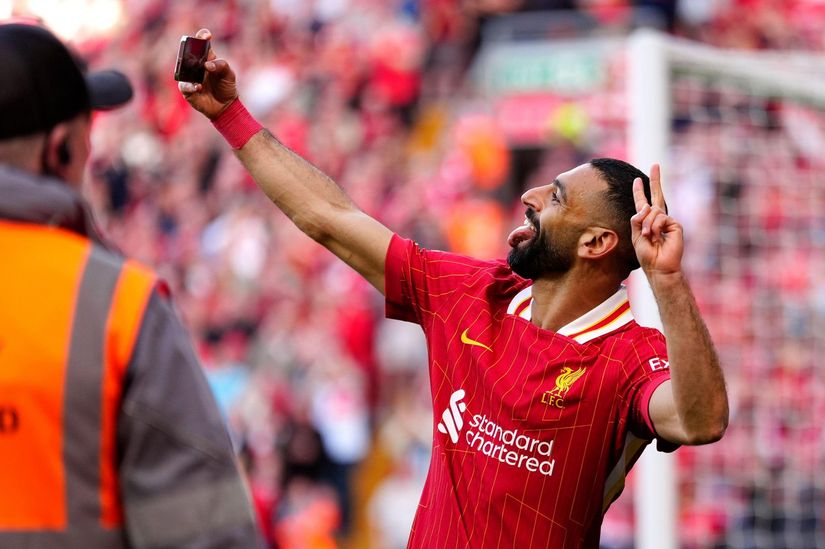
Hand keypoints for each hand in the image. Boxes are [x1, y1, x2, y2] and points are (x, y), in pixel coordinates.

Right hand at [178, 29, 237, 119]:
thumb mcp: (229, 74)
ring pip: (182, 68)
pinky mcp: (187, 90)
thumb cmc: (226, 86)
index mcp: (206, 58)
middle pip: (187, 53)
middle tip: (194, 50)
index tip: (206, 36)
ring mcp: (189, 77)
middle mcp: (195, 65)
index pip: (201, 43)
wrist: (225, 106)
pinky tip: (198, 87)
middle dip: (188, 49)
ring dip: (188, 68)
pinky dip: (190, 86)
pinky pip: (184, 86)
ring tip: (199, 70)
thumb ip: (221, 66)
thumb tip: (207, 65)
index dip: (201, 36)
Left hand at [630, 164, 683, 278]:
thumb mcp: (635, 236)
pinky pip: (661, 218)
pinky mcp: (675, 225)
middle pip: (657, 196)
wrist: (658, 266)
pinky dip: (655, 227)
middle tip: (656, 165)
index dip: (640, 192)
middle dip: (655, 180)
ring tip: (648, 236)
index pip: (643, 203)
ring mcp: (667, 221)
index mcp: (646, 221)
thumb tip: (646, 206)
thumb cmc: (647, 254)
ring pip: (653, 211)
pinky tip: (656, 236)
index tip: (637, 180)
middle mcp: (658, 219)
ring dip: (647, 224)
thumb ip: (636, 219)